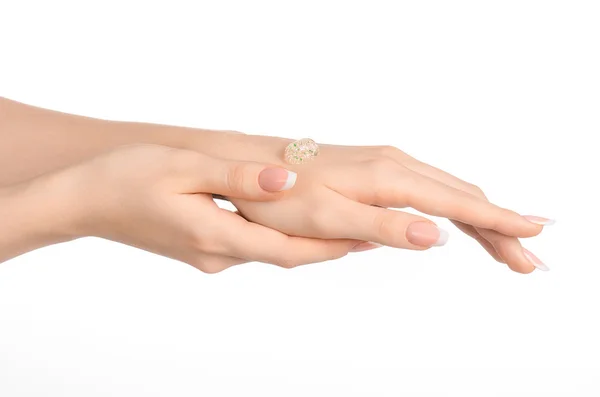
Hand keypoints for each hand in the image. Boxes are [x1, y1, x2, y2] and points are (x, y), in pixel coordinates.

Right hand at [58, 144, 371, 271]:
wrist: (83, 201)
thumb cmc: (126, 178)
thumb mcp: (182, 166)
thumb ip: (237, 178)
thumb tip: (286, 180)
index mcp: (214, 235)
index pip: (288, 248)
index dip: (332, 245)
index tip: (373, 238)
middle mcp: (218, 254)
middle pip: (288, 255)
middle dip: (333, 248)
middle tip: (378, 235)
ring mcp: (211, 256)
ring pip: (273, 252)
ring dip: (313, 243)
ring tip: (354, 228)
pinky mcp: (205, 249)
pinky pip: (256, 246)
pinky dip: (285, 237)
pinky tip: (300, 223)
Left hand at [192, 134, 550, 273]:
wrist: (253, 168)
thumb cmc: (282, 198)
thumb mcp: (328, 219)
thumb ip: (383, 226)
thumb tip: (438, 233)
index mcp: (388, 178)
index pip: (457, 203)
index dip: (498, 222)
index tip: (533, 237)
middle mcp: (395, 163)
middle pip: (462, 195)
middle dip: (499, 226)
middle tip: (529, 259)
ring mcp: (386, 163)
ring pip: (448, 190)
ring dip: (481, 218)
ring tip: (506, 244)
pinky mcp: (376, 168)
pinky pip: (428, 187)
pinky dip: (454, 206)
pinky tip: (460, 221)